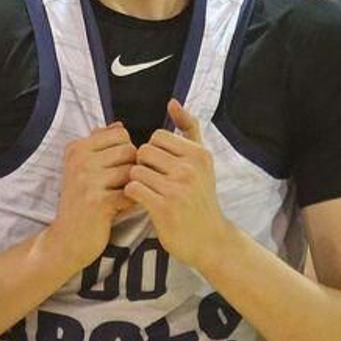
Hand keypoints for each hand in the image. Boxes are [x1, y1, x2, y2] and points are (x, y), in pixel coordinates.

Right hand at [40, 122, 136, 273]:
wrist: (66, 239)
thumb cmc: (79, 202)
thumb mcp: (81, 168)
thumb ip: (99, 144)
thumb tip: (118, 124)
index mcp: (76, 149)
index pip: (120, 133)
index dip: (126, 149)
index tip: (117, 166)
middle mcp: (80, 161)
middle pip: (129, 150)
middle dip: (132, 166)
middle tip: (123, 183)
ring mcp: (88, 181)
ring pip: (132, 170)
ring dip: (133, 184)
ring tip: (122, 195)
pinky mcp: (98, 202)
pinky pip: (131, 193)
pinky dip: (132, 201)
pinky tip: (122, 208)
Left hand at [124, 100, 228, 271]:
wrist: (209, 239)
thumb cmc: (200, 198)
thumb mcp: (201, 161)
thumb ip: (189, 129)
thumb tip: (172, 101)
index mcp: (199, 154)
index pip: (157, 137)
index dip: (153, 151)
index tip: (160, 167)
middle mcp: (190, 168)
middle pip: (144, 151)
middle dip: (143, 165)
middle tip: (152, 180)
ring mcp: (177, 188)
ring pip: (136, 170)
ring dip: (136, 181)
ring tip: (148, 192)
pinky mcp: (164, 207)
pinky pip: (132, 189)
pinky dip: (131, 195)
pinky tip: (142, 201)